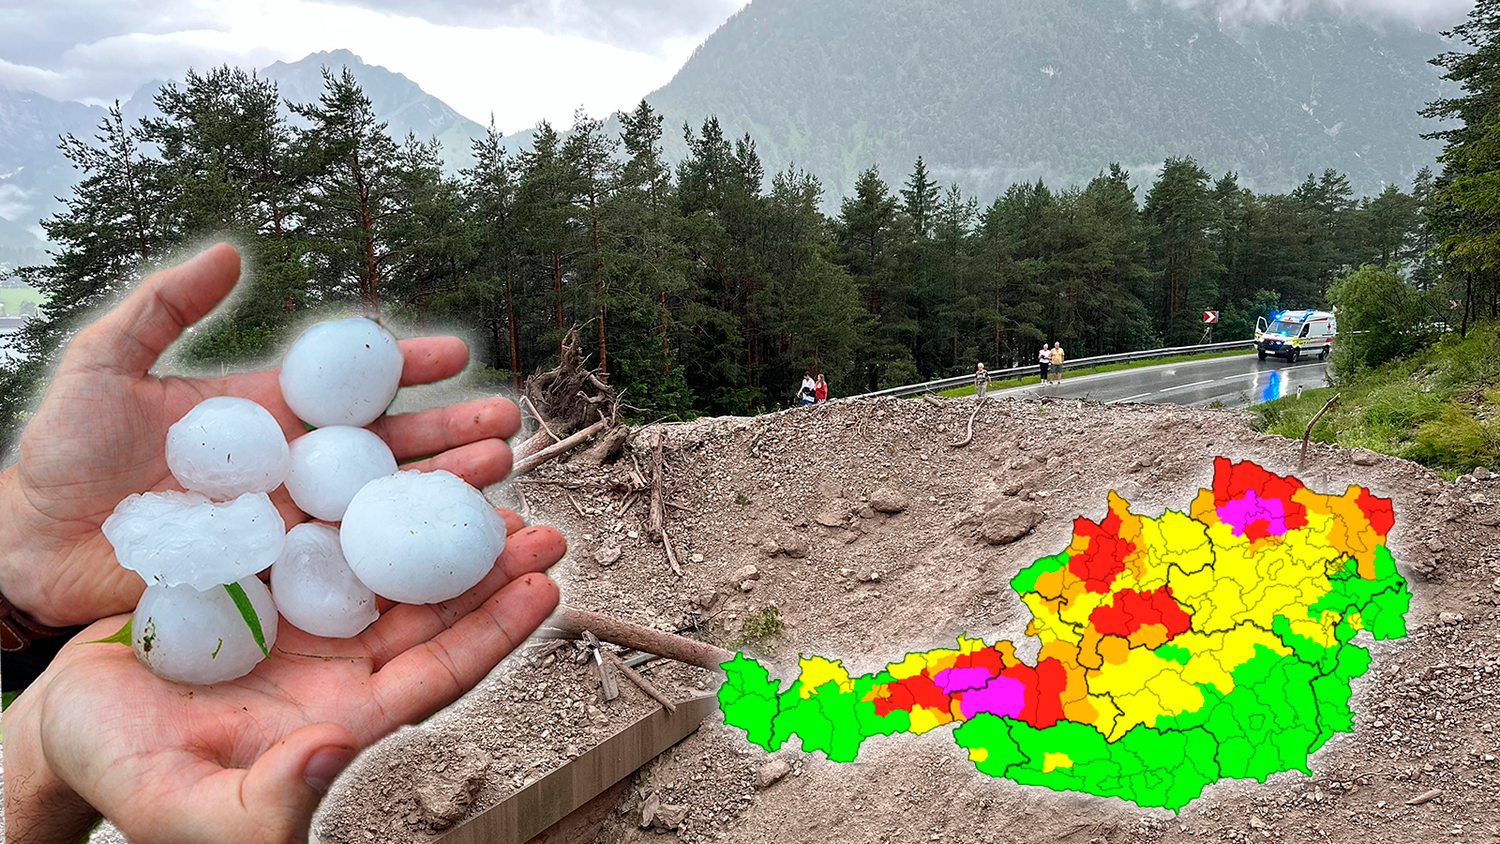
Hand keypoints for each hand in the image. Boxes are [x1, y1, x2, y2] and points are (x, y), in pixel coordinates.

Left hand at [0, 243, 520, 626]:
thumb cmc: (61, 457)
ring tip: (498, 478)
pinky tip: (450, 555)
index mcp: (266, 415)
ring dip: (444, 492)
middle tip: (506, 422)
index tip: (457, 354)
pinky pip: (351, 569)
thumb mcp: (102, 366)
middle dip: (450, 433)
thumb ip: (163, 307)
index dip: (404, 367)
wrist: (29, 551)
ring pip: (383, 507)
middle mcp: (291, 470)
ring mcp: (289, 527)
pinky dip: (404, 562)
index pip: (350, 385)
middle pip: (387, 448)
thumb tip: (227, 251)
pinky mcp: (278, 580)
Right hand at [3, 518, 565, 843]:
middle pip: (432, 609)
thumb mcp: (177, 805)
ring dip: (438, 523)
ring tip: (489, 480)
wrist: (60, 718)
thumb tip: (329, 755)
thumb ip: (262, 803)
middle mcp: (338, 661)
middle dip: (489, 566)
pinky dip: (366, 497)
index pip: (437, 673)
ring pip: (391, 561)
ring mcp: (306, 613)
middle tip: (542, 522)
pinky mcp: (268, 573)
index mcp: (339, 715)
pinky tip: (396, 462)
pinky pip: (330, 529)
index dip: (493, 633)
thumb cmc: (116, 772)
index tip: (544, 586)